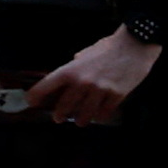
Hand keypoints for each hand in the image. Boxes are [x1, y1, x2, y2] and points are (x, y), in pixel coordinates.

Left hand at [31, 28, 159, 126]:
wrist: (135, 45)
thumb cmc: (110, 47)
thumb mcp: (86, 53)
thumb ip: (75, 67)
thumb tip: (68, 78)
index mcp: (71, 70)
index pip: (46, 86)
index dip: (36, 96)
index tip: (31, 102)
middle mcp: (83, 82)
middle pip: (64, 106)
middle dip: (59, 115)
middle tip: (58, 118)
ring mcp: (100, 90)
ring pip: (84, 114)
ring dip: (80, 120)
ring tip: (80, 122)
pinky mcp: (116, 95)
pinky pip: (104, 112)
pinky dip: (100, 115)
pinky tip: (99, 115)